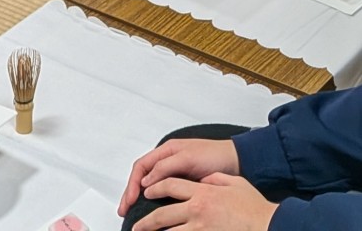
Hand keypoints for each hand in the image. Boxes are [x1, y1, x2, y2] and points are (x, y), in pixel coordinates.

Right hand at [121, 138, 241, 215]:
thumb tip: (146, 182)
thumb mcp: (189, 158)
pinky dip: (153, 199)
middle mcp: (167, 160)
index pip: (141, 167)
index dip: (132, 184)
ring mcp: (174, 171)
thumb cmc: (216, 156)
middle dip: (130, 192)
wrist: (237, 161)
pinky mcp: (182, 182)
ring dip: (139, 197)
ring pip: (149, 184)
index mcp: (167, 150)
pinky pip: (162, 190)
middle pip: (142, 176)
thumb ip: (167, 167)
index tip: (129, 200)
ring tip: (132, 211)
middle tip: (124, 210)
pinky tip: (151, 209)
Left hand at [131, 174, 274, 230]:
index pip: (171, 185)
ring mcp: (199, 228)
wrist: (267, 225)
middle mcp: (197, 210)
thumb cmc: (254, 208)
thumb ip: (215, 180)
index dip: (156, 187)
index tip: (148, 191)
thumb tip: (204, 180)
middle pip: (162, 214)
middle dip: (146, 221)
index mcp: (203, 192)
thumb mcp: (234, 184)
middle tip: (136, 226)